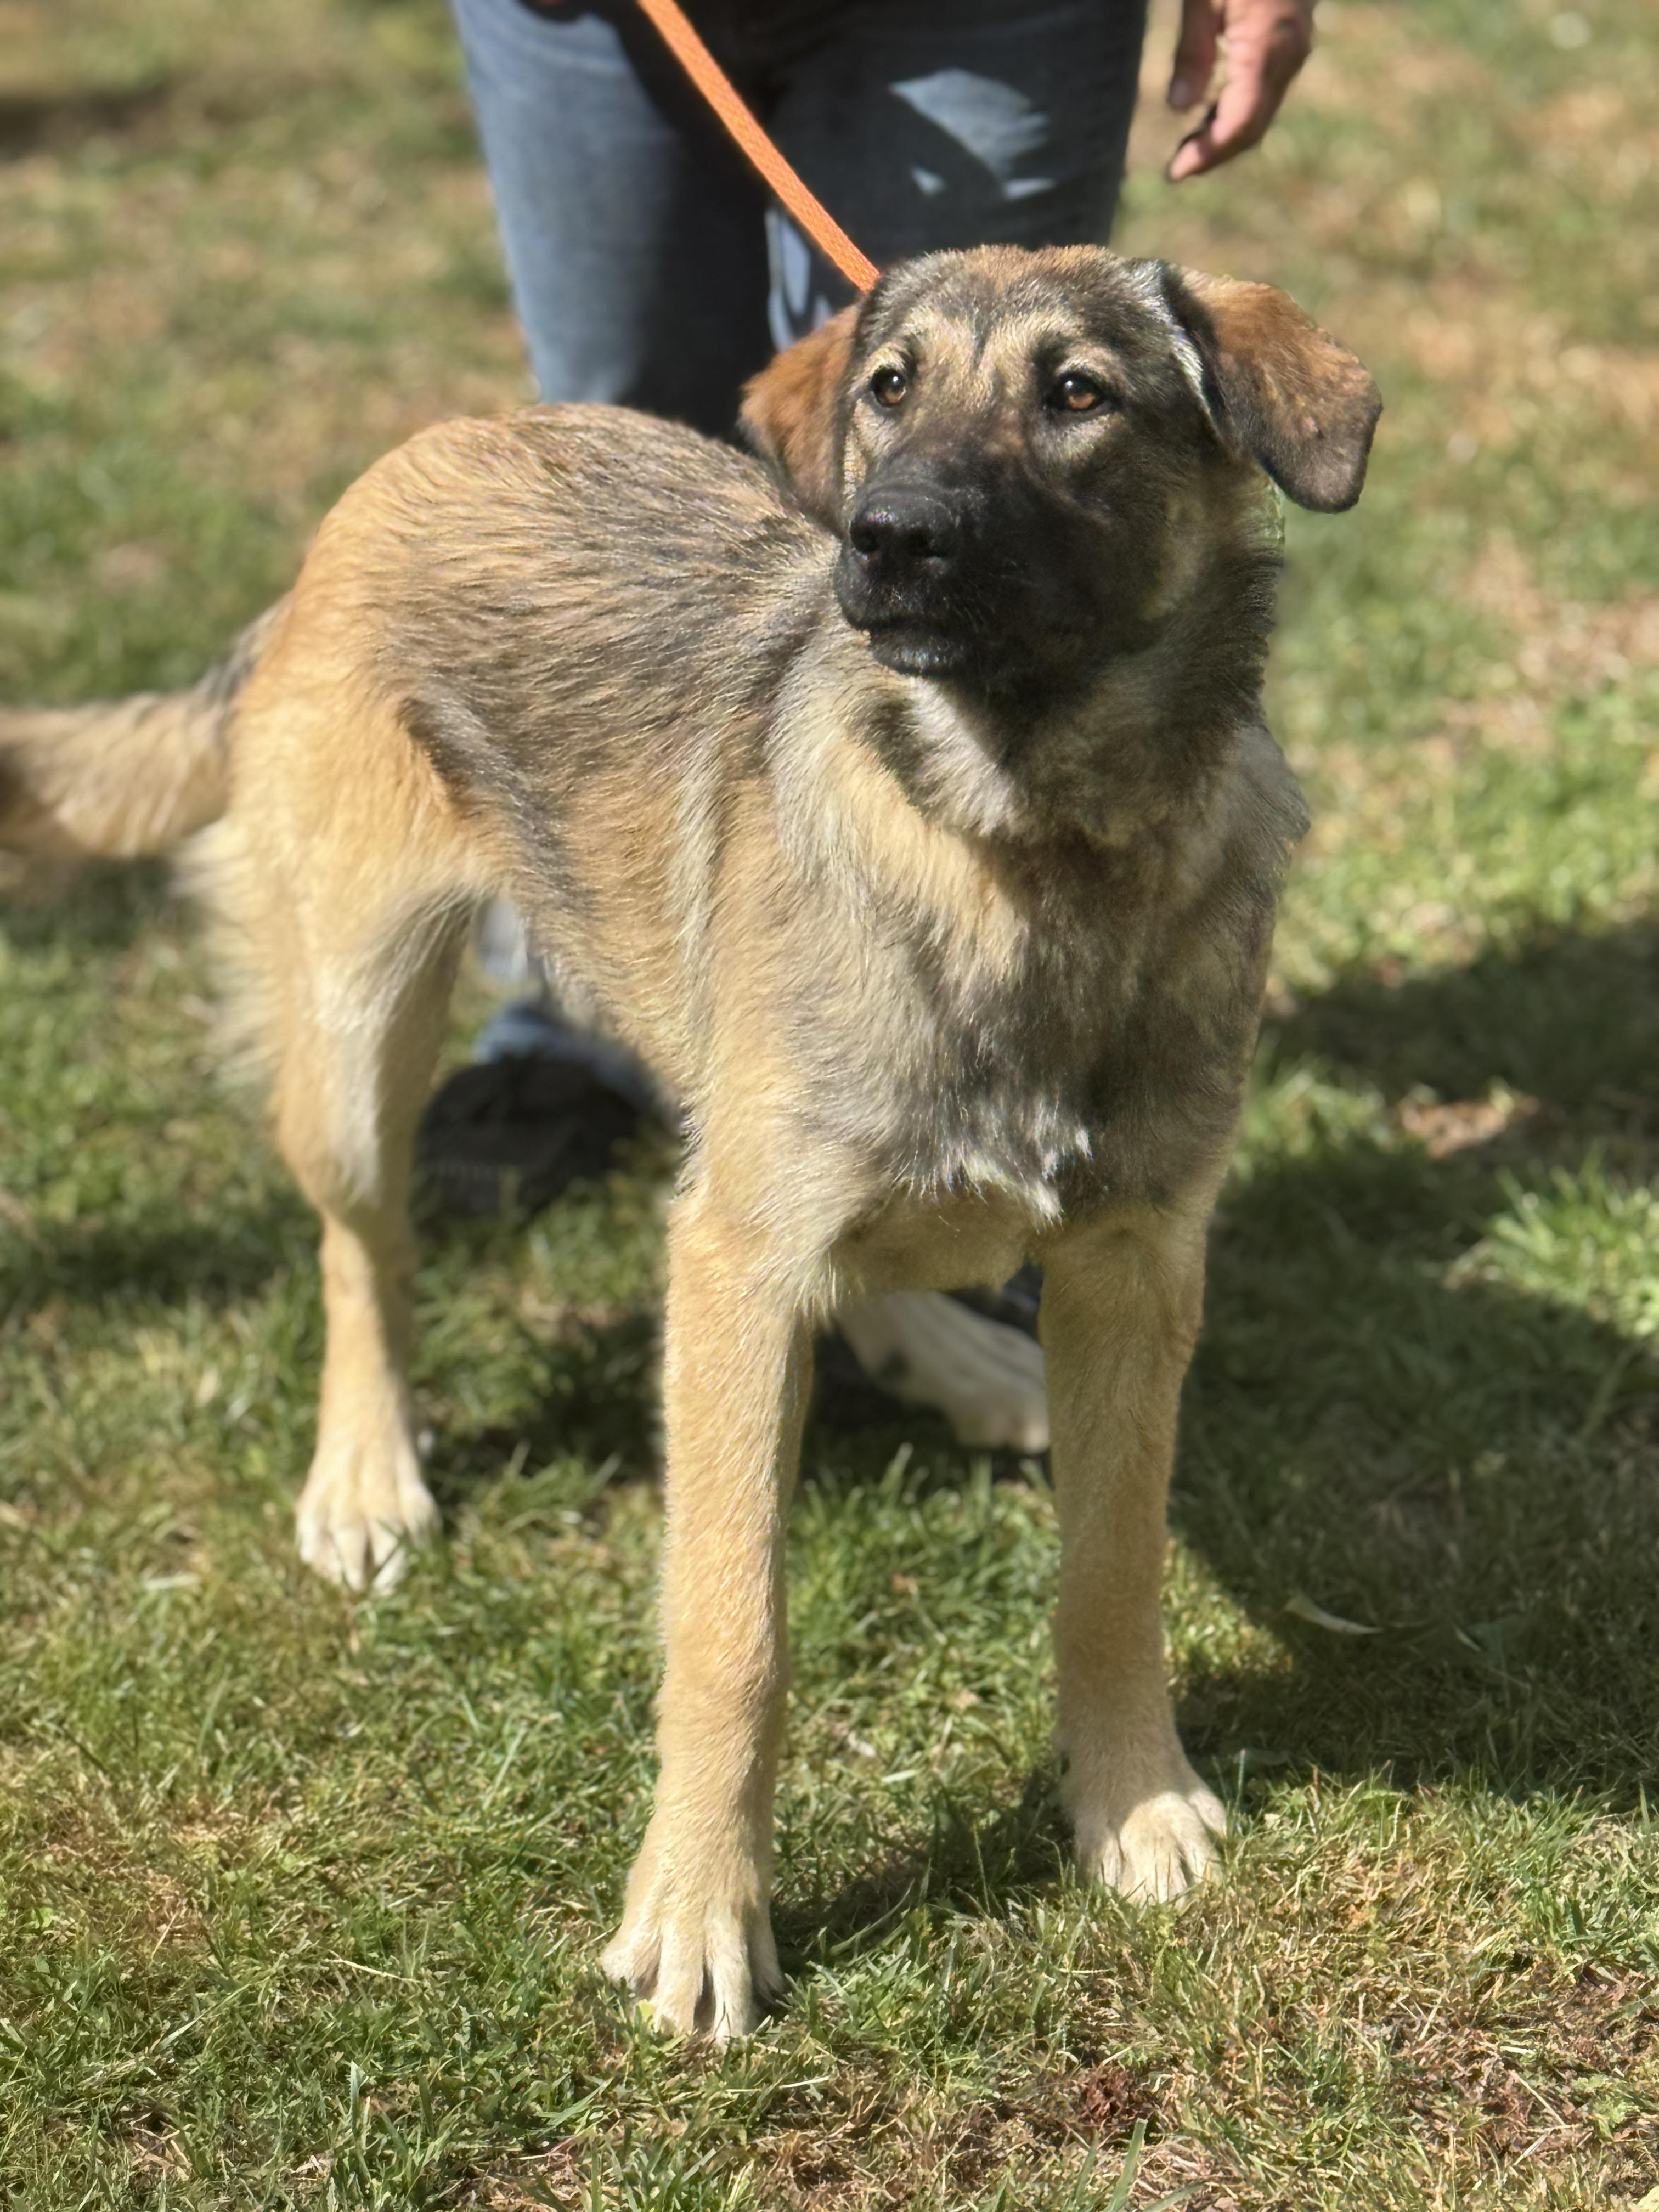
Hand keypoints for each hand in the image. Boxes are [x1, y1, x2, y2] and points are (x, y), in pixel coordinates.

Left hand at [1166, 0, 1315, 181]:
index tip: (1174, 174)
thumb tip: (1179, 109)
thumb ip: (1192, 53)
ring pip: (1262, 110)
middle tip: (1177, 169)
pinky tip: (1211, 113)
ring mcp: (1296, 47)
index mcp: (1266, 48)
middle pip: (1253, 126)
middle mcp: (1288, 55)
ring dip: (1226, 134)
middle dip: (1215, 152)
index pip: (1238, 123)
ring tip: (1188, 147)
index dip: (1207, 154)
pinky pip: (1267, 88)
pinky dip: (1239, 108)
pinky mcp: (1293, 37)